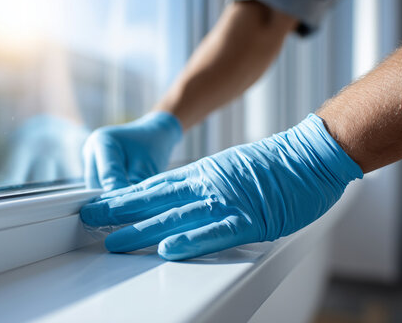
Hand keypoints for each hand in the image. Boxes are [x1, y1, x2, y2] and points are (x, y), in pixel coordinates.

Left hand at [80, 114, 362, 259]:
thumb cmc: (277, 164)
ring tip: (114, 240)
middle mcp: (208, 186)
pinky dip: (191, 241)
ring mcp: (227, 202)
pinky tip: (168, 248)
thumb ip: (207, 183)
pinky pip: (216, 231)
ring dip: (143, 230)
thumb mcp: (232, 167)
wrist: (310, 154)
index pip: (156, 187)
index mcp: (204, 174)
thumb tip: (185, 198)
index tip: (102, 204)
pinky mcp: (250, 218)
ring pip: (177, 216)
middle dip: (120, 212)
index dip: (126, 197)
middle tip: (90, 219)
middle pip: (157, 199)